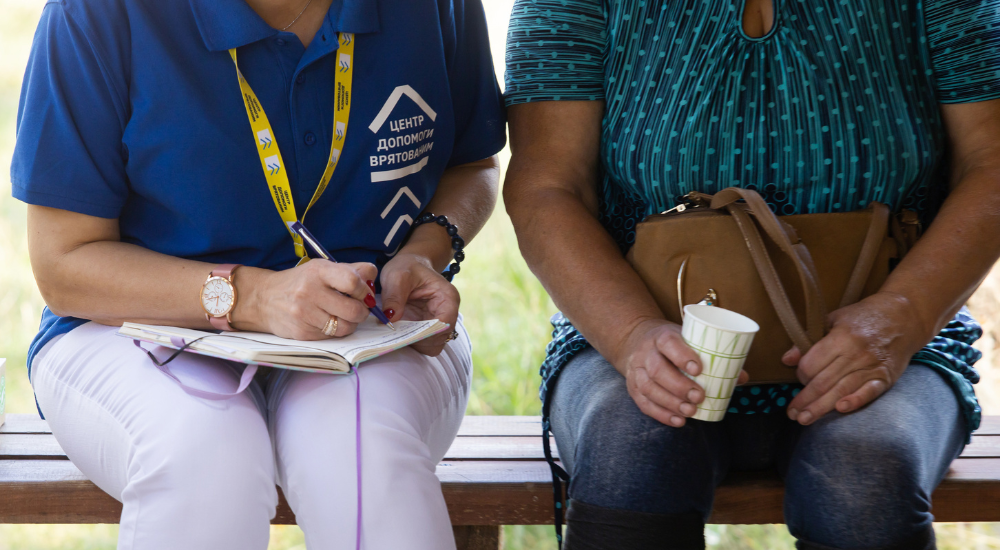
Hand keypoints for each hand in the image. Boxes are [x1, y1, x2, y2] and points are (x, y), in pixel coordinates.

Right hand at [242, 259, 377, 339]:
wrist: (264, 298)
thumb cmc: (301, 282)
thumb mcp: (322, 268)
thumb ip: (350, 270)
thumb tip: (373, 276)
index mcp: (318, 271)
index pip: (352, 281)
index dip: (365, 290)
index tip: (364, 293)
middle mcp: (310, 292)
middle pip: (354, 310)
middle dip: (362, 311)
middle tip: (359, 308)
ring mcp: (305, 314)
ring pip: (345, 327)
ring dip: (351, 324)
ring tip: (344, 316)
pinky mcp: (302, 333)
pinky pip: (332, 336)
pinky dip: (335, 331)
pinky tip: (327, 322)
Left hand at [380, 252, 459, 355]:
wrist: (409, 265)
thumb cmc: (407, 266)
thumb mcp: (397, 276)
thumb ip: (394, 297)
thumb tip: (389, 319)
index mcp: (447, 298)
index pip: (445, 324)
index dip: (427, 333)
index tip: (406, 334)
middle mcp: (447, 312)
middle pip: (438, 339)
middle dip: (418, 340)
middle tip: (396, 335)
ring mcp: (437, 322)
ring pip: (430, 345)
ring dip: (413, 343)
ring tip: (395, 334)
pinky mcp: (426, 327)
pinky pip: (421, 343)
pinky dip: (409, 342)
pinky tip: (397, 333)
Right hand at [616, 319, 749, 427]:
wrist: (637, 341)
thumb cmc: (673, 344)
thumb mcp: (689, 340)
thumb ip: (713, 356)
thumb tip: (742, 377)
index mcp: (661, 336)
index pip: (668, 343)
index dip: (682, 356)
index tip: (699, 370)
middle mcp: (645, 352)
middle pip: (657, 370)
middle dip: (679, 386)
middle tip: (699, 397)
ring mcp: (636, 370)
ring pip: (649, 388)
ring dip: (670, 403)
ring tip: (690, 411)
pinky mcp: (633, 387)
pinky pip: (643, 403)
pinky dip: (661, 414)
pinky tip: (678, 421)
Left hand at [783, 292, 927, 424]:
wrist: (904, 316)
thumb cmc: (863, 317)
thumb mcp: (833, 320)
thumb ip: (808, 340)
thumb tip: (787, 359)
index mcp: (840, 338)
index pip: (812, 364)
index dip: (801, 375)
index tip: (798, 379)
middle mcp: (856, 354)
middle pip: (823, 382)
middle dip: (805, 400)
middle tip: (792, 414)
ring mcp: (872, 367)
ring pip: (841, 391)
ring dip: (821, 408)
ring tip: (804, 419)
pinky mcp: (886, 378)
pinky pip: (869, 393)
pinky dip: (855, 401)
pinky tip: (840, 409)